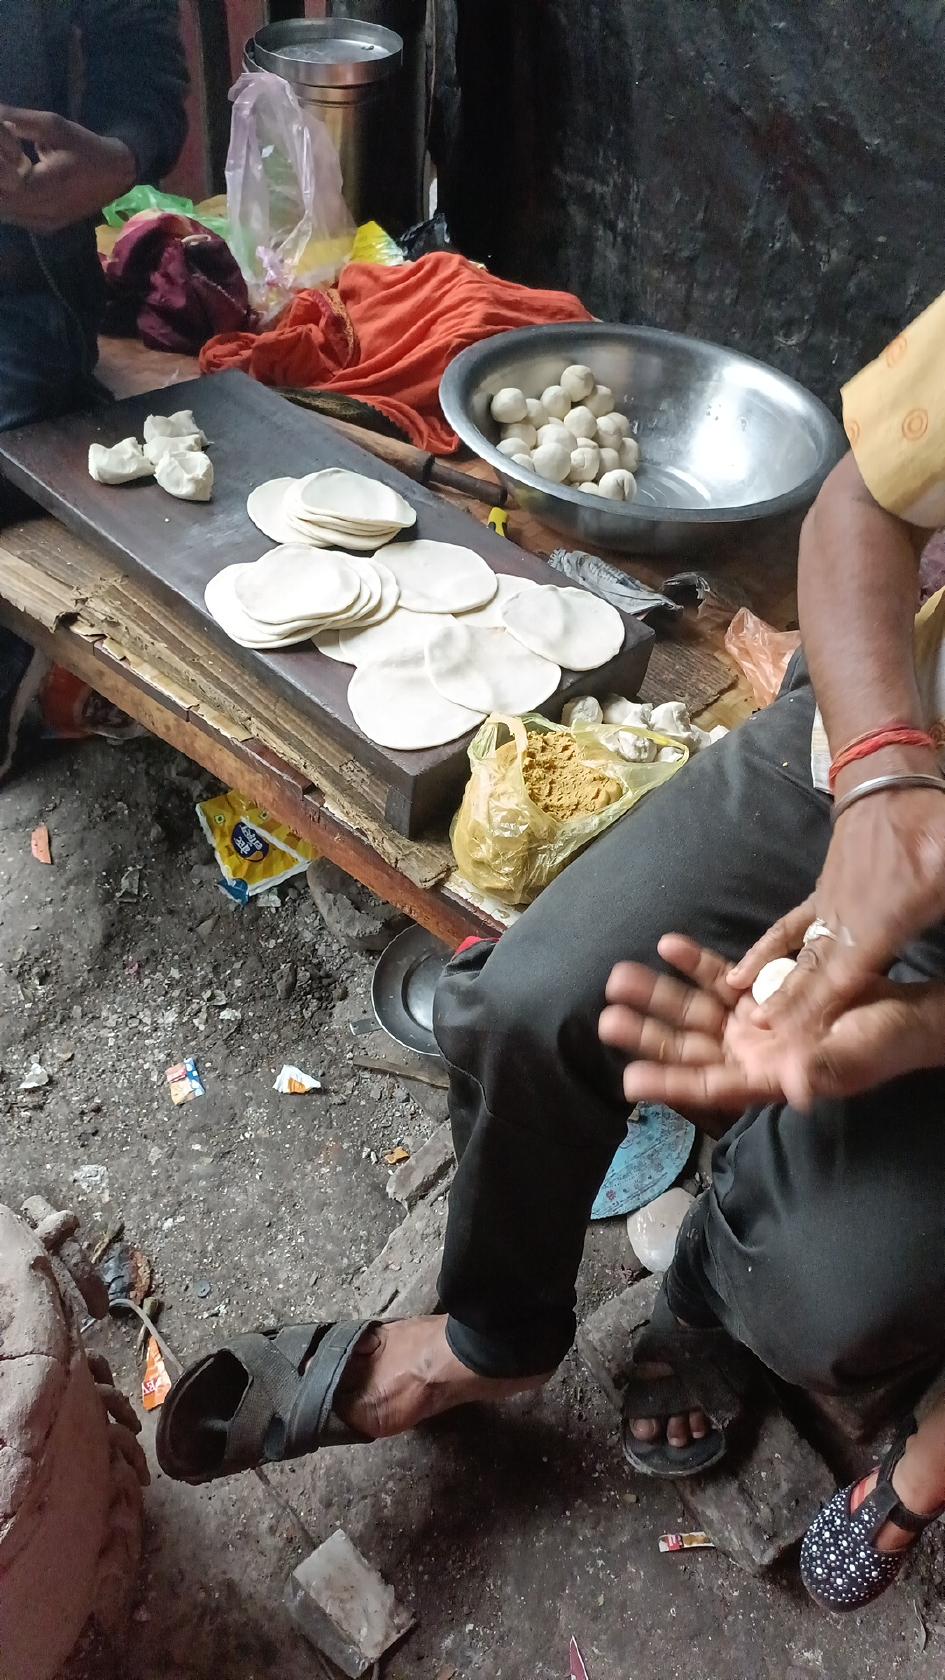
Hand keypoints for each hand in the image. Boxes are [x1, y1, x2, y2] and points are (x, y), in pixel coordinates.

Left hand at [0, 107, 134, 233]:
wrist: (116, 175)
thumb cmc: (85, 147)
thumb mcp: (53, 126)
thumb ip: (18, 120)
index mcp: (44, 187)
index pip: (2, 180)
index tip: (7, 151)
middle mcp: (42, 212)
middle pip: (1, 200)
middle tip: (4, 160)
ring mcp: (43, 224)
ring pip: (4, 211)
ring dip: (2, 191)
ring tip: (9, 172)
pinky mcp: (44, 227)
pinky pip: (14, 217)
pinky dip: (8, 201)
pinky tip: (15, 184)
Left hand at [599, 934, 944, 1111]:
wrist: (904, 1013)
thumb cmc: (883, 1043)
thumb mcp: (854, 1057)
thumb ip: (820, 1070)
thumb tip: (793, 1088)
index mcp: (766, 1079)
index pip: (710, 1085)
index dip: (671, 1084)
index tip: (630, 1080)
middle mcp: (749, 1053)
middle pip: (688, 1046)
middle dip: (647, 1034)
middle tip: (605, 1020)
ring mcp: (750, 1021)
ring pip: (693, 1010)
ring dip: (657, 994)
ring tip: (617, 977)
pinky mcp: (758, 990)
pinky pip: (718, 976)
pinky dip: (693, 962)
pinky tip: (666, 943)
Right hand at [728, 766, 944, 1038]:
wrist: (888, 781)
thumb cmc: (928, 832)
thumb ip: (937, 904)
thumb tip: (932, 913)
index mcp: (879, 923)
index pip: (841, 978)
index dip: (815, 1011)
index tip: (789, 1043)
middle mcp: (844, 922)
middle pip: (811, 975)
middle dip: (785, 1013)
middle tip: (757, 1048)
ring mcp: (828, 908)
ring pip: (796, 957)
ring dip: (771, 990)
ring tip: (744, 1023)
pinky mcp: (820, 898)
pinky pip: (786, 932)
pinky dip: (763, 956)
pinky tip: (739, 979)